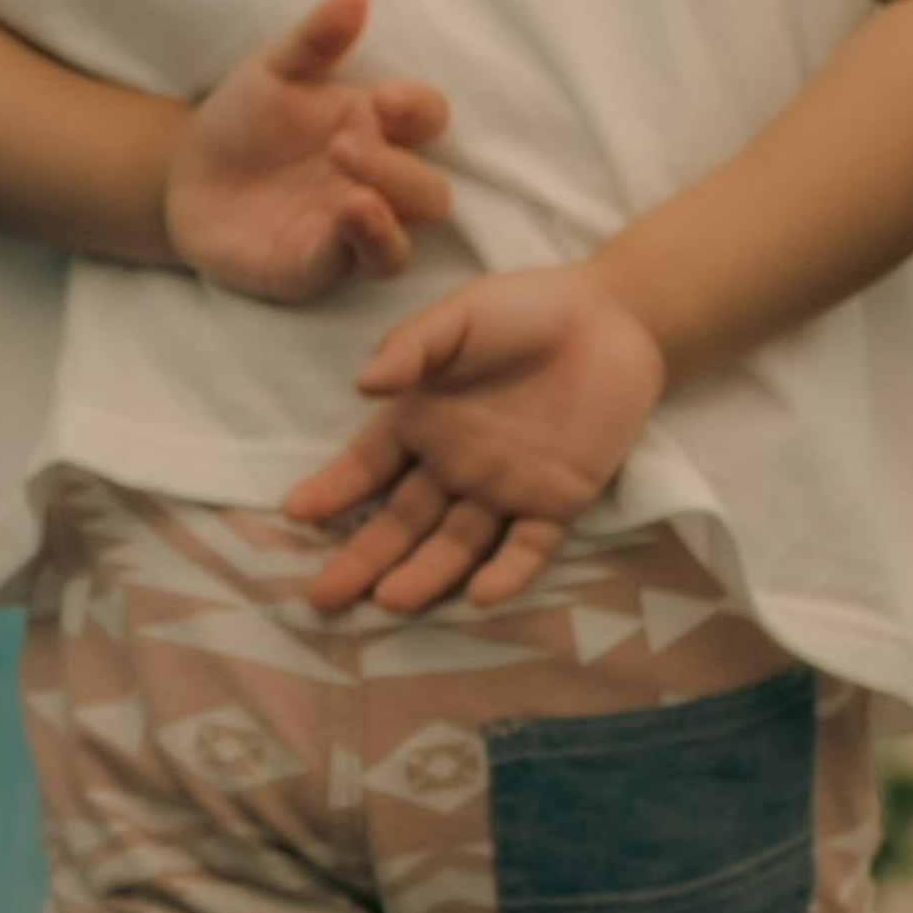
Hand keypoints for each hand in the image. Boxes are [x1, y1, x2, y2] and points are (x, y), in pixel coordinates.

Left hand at [161, 0, 454, 309]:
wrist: (183, 175)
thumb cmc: (242, 119)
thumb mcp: (271, 69)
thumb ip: (314, 38)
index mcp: (376, 127)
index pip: (428, 119)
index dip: (419, 110)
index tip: (384, 97)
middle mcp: (377, 183)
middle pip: (428, 191)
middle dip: (398, 169)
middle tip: (343, 146)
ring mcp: (352, 231)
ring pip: (406, 238)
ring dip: (390, 215)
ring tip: (355, 195)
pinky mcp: (318, 266)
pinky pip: (360, 264)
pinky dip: (362, 244)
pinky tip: (344, 218)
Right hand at [281, 259, 666, 615]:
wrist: (614, 316)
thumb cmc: (525, 310)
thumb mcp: (458, 317)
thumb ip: (411, 349)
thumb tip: (363, 385)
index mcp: (423, 421)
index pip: (368, 466)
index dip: (335, 490)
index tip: (297, 514)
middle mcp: (455, 465)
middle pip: (403, 523)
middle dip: (365, 559)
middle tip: (325, 597)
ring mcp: (505, 489)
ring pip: (458, 544)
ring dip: (425, 574)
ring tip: (391, 601)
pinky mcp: (556, 502)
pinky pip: (528, 546)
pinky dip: (507, 571)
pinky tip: (480, 595)